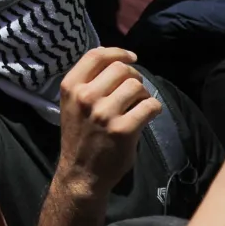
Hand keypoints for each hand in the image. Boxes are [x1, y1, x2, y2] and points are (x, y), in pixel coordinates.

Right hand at [54, 49, 163, 195]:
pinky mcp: (124, 129)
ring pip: (137, 86)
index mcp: (71, 87)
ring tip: (139, 104)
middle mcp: (85, 97)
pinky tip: (147, 115)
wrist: (81, 173)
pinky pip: (150, 106)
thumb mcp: (72, 104)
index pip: (96, 55)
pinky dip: (154, 108)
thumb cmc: (79, 135)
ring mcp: (105, 113)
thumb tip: (118, 61)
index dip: (118, 52)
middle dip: (133, 76)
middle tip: (135, 89)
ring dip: (143, 93)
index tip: (131, 58)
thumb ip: (88, 82)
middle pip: (121, 68)